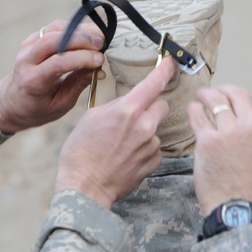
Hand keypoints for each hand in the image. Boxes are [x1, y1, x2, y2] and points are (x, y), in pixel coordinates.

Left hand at [0, 21, 105, 133]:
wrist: (12, 101)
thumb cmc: (39, 107)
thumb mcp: (61, 104)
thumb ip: (78, 84)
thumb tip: (99, 69)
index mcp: (33, 81)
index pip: (58, 62)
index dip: (82, 58)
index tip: (100, 60)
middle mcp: (26, 60)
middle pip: (54, 40)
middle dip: (81, 39)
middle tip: (103, 43)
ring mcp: (27, 46)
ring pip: (55, 29)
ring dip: (80, 30)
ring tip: (99, 37)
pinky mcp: (32, 38)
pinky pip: (54, 28)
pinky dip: (73, 29)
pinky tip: (87, 36)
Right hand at [54, 56, 175, 208]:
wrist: (85, 188)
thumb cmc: (81, 154)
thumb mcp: (90, 118)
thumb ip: (115, 105)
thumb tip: (128, 101)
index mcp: (127, 110)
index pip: (154, 83)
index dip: (165, 70)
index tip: (171, 63)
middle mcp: (144, 126)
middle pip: (161, 106)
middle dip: (150, 107)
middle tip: (131, 118)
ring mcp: (151, 145)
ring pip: (156, 129)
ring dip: (144, 131)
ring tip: (121, 145)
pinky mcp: (153, 162)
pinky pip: (154, 148)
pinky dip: (144, 149)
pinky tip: (126, 157)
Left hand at [188, 85, 251, 214]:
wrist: (239, 209)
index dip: (245, 100)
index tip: (236, 102)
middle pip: (237, 94)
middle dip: (225, 91)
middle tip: (215, 94)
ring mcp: (229, 131)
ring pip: (216, 100)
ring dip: (206, 95)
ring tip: (201, 97)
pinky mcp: (208, 141)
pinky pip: (198, 115)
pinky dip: (194, 109)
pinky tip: (193, 110)